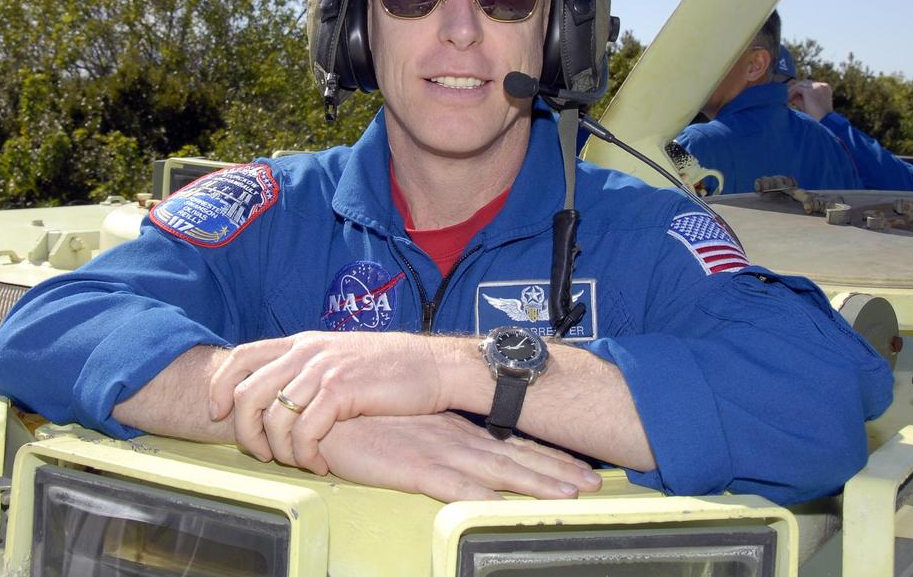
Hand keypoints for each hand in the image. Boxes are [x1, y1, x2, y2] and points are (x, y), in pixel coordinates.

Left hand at [208, 331, 445, 473]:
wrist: (434, 367)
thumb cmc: (390, 370)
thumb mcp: (339, 358)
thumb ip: (307, 369)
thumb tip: (276, 394)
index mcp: (302, 342)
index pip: (240, 356)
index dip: (219, 387)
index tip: (217, 414)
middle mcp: (306, 351)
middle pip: (246, 392)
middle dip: (246, 432)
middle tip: (263, 455)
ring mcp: (323, 369)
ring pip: (273, 417)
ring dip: (279, 451)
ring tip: (299, 462)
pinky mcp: (341, 390)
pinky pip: (304, 432)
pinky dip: (305, 455)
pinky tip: (319, 464)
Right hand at [318, 412, 602, 501]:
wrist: (318, 405)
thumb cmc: (355, 418)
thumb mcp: (400, 428)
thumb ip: (425, 440)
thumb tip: (444, 455)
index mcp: (451, 428)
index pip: (507, 443)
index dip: (544, 456)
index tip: (576, 468)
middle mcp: (452, 438)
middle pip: (515, 457)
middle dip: (556, 472)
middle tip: (594, 484)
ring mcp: (436, 451)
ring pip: (498, 471)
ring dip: (537, 484)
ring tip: (571, 497)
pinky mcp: (412, 467)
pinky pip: (455, 487)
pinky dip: (483, 498)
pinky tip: (505, 507)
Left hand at [788, 80, 833, 120]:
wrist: (824, 124)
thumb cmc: (817, 118)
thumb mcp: (809, 105)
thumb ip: (801, 97)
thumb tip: (789, 93)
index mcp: (825, 88)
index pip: (809, 84)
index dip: (799, 90)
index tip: (791, 97)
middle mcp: (822, 85)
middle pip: (804, 83)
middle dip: (794, 90)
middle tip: (786, 97)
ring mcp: (816, 87)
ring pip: (799, 85)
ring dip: (791, 92)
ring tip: (785, 100)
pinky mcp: (809, 91)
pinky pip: (796, 89)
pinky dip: (791, 94)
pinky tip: (788, 102)